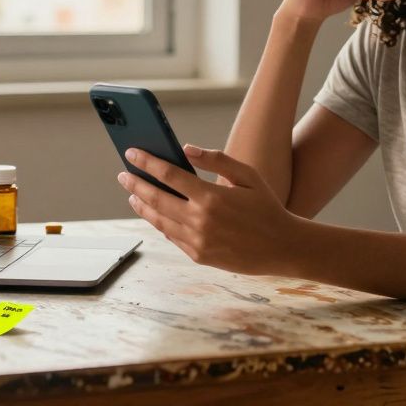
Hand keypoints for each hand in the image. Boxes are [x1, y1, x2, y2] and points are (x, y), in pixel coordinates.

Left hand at [117, 145, 304, 275]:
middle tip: (123, 175)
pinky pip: (172, 237)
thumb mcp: (248, 176)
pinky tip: (154, 213)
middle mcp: (200, 220)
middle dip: (136, 184)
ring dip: (142, 205)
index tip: (132, 153)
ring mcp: (198, 241)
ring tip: (133, 195)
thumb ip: (217, 160)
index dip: (147, 162)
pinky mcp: (198, 256)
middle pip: (157, 198)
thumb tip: (186, 149)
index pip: (169, 175)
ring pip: (160, 220)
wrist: (282, 247)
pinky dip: (159, 223)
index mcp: (212, 197)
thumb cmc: (266, 207)